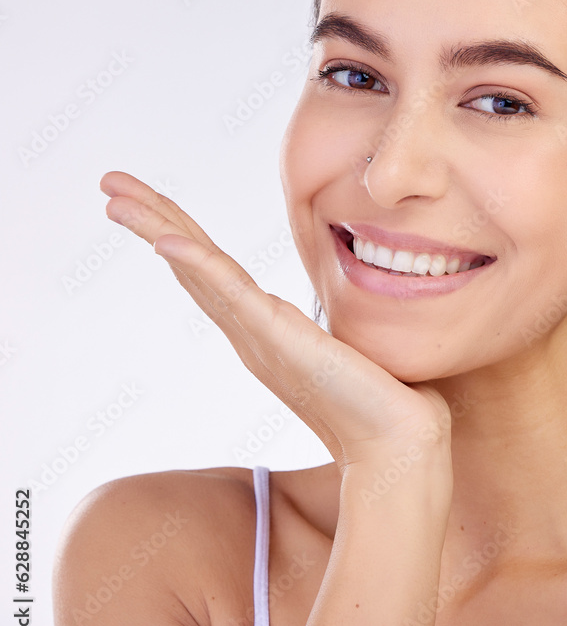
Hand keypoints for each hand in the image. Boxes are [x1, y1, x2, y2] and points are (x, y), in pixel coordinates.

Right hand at [99, 171, 450, 465]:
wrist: (398, 443)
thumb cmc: (379, 400)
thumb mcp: (343, 348)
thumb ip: (326, 330)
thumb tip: (340, 320)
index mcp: (263, 330)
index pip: (212, 269)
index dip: (178, 231)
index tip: (145, 199)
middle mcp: (250, 332)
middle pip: (191, 262)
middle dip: (150, 218)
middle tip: (109, 182)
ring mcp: (259, 335)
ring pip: (197, 270)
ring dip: (155, 228)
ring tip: (114, 196)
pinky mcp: (279, 339)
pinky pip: (230, 293)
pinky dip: (197, 264)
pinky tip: (165, 239)